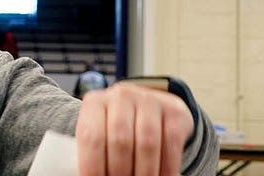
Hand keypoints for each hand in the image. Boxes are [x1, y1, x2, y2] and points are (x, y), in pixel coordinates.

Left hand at [75, 82, 193, 175]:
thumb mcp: (100, 132)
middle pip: (120, 141)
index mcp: (95, 103)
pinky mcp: (174, 111)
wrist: (148, 108)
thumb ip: (95, 151)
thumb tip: (89, 175)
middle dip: (120, 172)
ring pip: (147, 144)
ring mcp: (149, 100)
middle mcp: (122, 96)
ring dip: (144, 173)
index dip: (93, 166)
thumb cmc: (116, 128)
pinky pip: (171, 143)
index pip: (92, 138)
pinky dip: (166, 167)